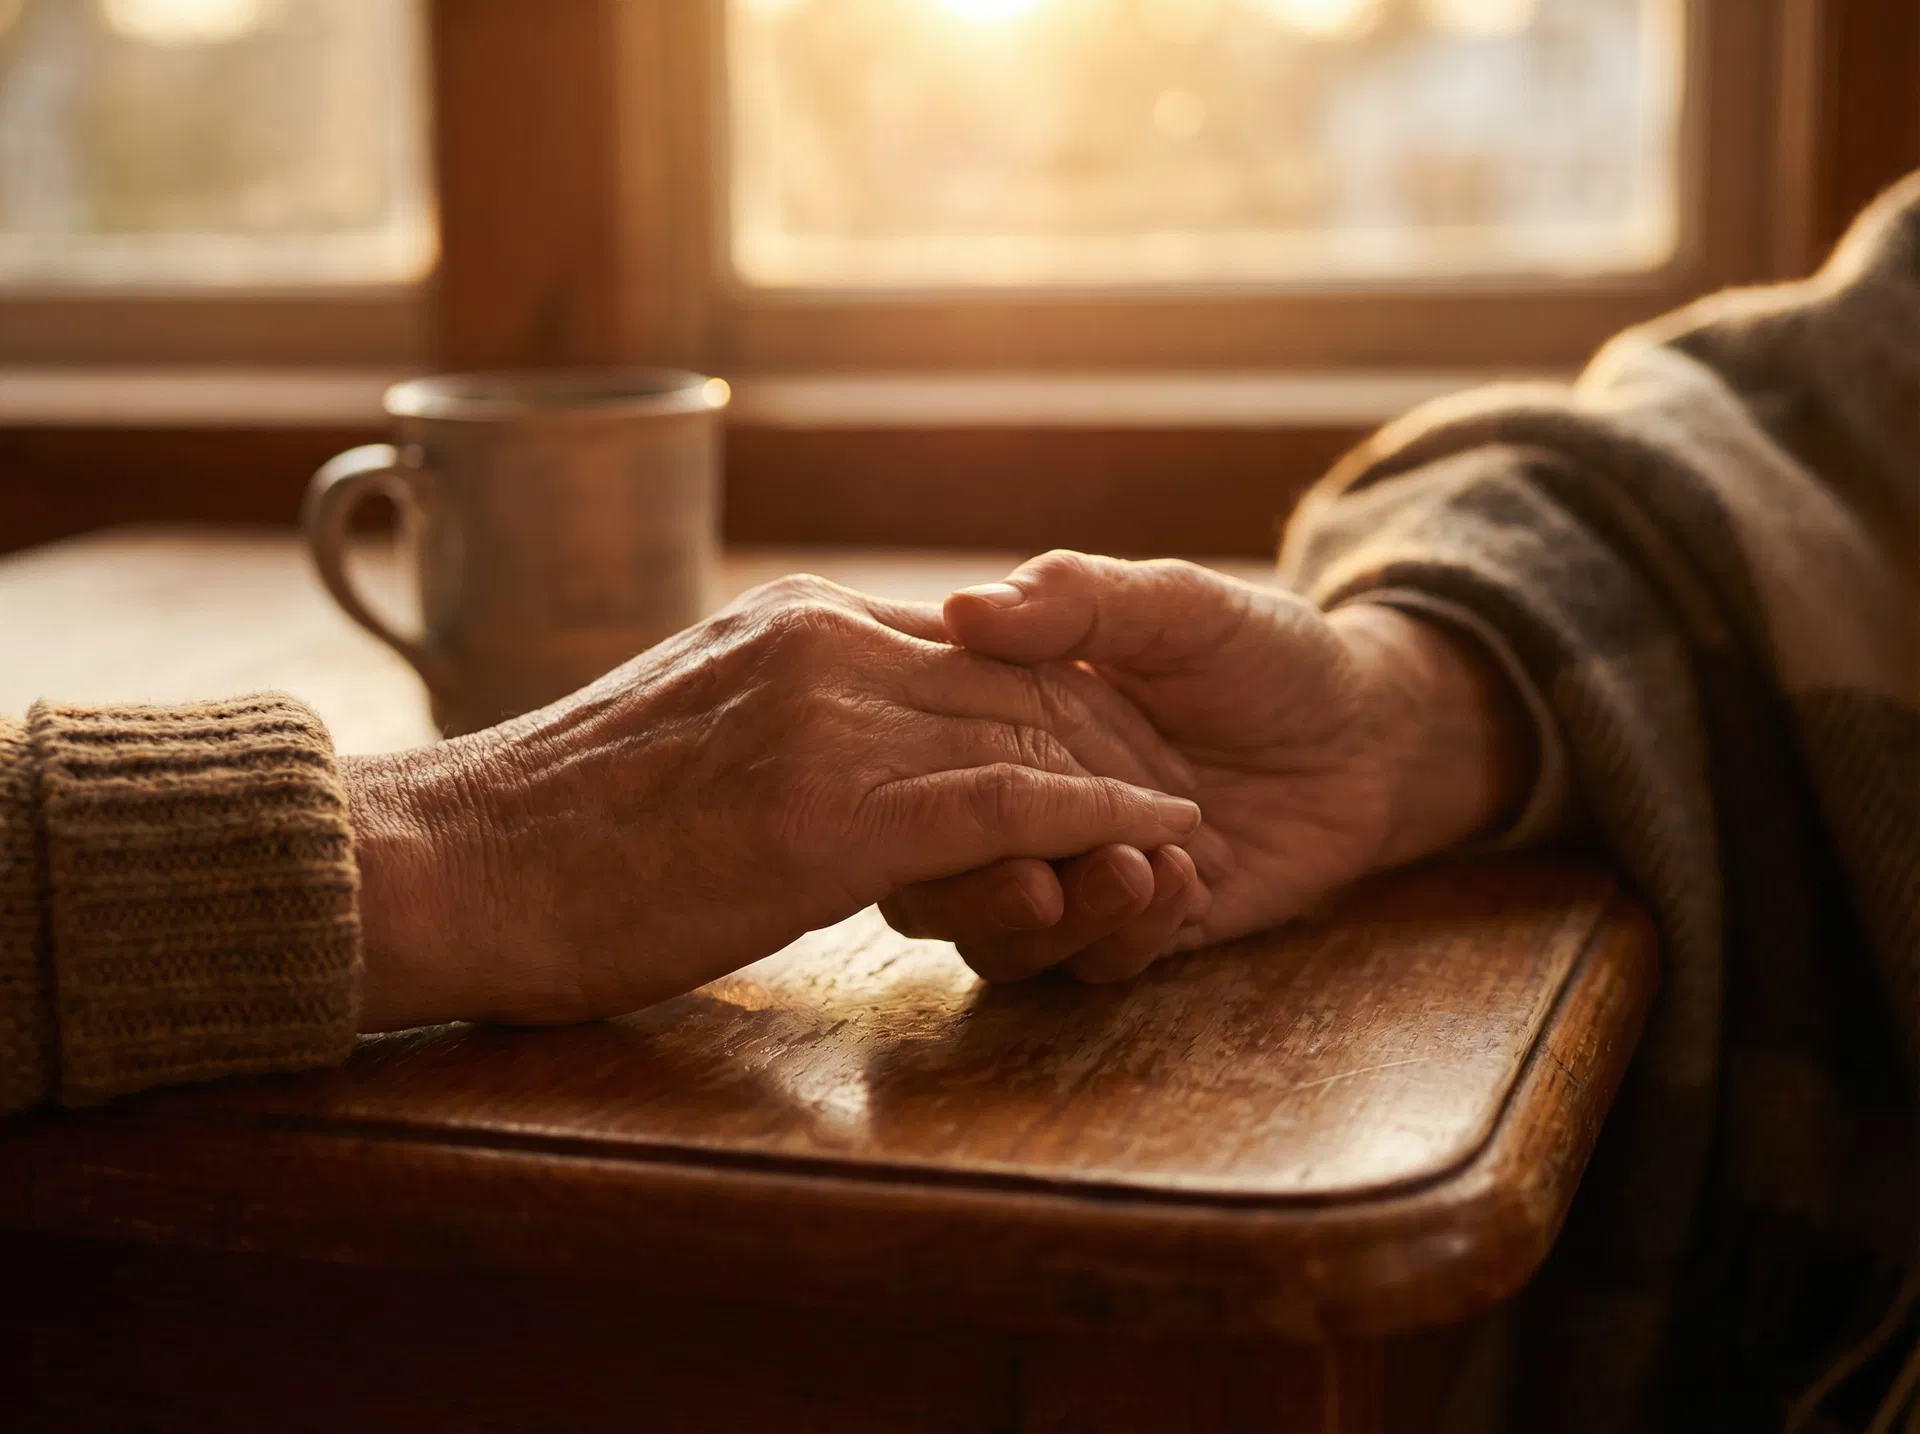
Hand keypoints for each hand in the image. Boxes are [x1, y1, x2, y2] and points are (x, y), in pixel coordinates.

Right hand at [341, 573, 1202, 1029]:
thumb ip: (772, 721)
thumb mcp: (680, 740)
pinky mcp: (828, 811)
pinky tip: (1158, 833)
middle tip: (1186, 782)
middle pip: (1010, 682)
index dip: (1046, 701)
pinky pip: (1002, 798)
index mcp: (786, 620)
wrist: (446, 868)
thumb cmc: (546, 831)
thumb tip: (820, 756)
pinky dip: (1095, 813)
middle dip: (1105, 736)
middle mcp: (817, 643)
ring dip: (1118, 780)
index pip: (959, 647)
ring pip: (1019, 732)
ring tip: (1193, 817)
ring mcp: (824, 718)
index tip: (1112, 747)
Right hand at [879, 552, 1534, 982]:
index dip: (912, 787)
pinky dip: (1132, 932)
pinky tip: (1186, 878)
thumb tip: (962, 606)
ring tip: (1134, 865)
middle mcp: (1022, 812)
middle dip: (973, 890)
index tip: (953, 783)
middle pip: (935, 882)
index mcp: (998, 727)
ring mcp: (1079, 878)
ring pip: (1010, 943)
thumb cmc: (1262, 653)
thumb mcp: (1174, 606)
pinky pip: (1101, 965)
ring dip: (1063, 918)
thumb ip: (1074, 601)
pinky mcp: (1142, 930)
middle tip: (1035, 873)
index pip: (911, 773)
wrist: (1370, 734)